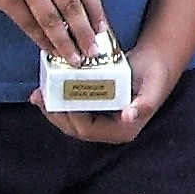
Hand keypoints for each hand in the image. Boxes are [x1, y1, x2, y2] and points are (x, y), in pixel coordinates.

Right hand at [0, 0, 108, 64]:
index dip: (96, 12)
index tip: (102, 30)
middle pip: (71, 6)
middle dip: (84, 33)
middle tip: (93, 52)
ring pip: (51, 20)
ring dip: (64, 42)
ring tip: (74, 58)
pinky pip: (28, 24)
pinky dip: (41, 39)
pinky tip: (50, 48)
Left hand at [31, 39, 175, 144]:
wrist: (156, 63)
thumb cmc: (156, 74)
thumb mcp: (153, 87)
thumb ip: (144, 104)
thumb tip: (128, 116)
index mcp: (123, 130)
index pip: (88, 130)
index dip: (71, 116)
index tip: (60, 99)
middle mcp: (110, 130)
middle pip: (75, 128)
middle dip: (55, 114)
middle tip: (41, 97)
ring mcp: (101, 120)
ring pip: (70, 120)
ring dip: (52, 109)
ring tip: (38, 94)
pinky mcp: (94, 109)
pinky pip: (72, 110)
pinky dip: (58, 101)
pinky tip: (46, 90)